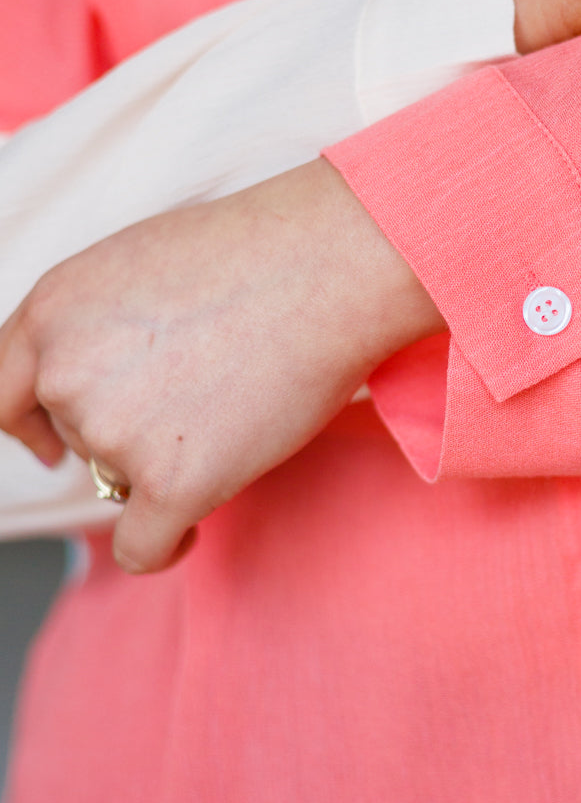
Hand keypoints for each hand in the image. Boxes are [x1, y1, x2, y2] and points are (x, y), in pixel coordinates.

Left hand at [0, 160, 443, 572]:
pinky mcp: (171, 483)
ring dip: (165, 464)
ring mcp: (114, 432)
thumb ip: (91, 326)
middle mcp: (66, 374)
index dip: (29, 424)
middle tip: (198, 397)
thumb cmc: (254, 255)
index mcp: (51, 311)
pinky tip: (190, 527)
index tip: (49, 446)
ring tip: (232, 408)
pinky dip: (164, 545)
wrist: (326, 269)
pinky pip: (140, 547)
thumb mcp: (134, 264)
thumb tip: (86, 387)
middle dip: (124, 434)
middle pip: (76, 439)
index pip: (2, 394)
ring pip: (119, 483)